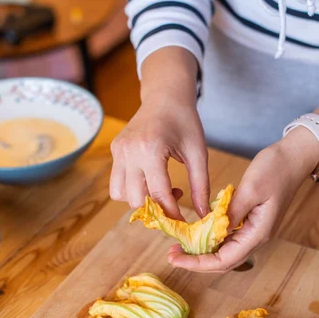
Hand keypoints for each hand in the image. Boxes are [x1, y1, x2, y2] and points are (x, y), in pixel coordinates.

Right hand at [109, 95, 209, 218]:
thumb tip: (204, 214)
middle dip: (154, 208)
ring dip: (140, 200)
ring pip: (119, 194)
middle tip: (174, 203)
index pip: (158, 193)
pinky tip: (151, 180)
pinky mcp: (114, 150)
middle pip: (135, 198)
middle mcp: (129, 151)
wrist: (165, 95)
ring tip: (162, 190)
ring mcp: (118, 150)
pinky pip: (117, 181)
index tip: (183, 222)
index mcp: (150, 148)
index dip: (171, 212)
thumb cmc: (185, 121)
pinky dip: (132, 189)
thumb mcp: (198, 152)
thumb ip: (201, 184)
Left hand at [168, 127, 318, 271]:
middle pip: (223, 261)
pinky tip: (195, 232)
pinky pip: (227, 238)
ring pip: (224, 251)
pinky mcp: (249, 221)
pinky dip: (210, 239)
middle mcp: (256, 237)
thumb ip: (231, 212)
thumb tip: (213, 232)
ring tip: (180, 247)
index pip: (225, 260)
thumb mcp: (251, 189)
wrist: (294, 158)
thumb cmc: (275, 169)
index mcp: (258, 233)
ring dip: (202, 252)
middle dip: (196, 262)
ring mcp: (253, 230)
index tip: (176, 259)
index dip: (198, 263)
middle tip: (172, 255)